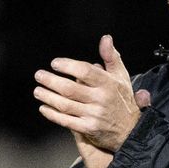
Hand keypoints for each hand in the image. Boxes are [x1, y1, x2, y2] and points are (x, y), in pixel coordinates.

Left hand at [34, 35, 141, 151]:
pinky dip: (52, 114)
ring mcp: (94, 115)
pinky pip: (66, 121)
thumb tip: (106, 38)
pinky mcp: (89, 129)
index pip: (85, 72)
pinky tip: (44, 107)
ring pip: (65, 105)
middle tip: (39, 75)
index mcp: (109, 84)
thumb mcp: (121, 76)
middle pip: (70, 89)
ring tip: (37, 90)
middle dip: (51, 81)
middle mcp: (101, 99)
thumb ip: (111, 57)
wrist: (130, 129)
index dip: (68, 66)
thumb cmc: (121, 98)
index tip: (55, 63)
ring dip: (48, 97)